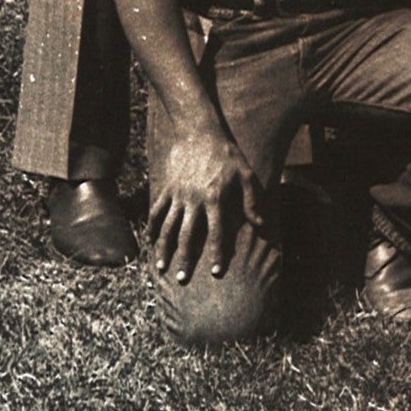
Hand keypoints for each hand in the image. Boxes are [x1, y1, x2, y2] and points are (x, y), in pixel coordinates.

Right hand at [146, 120, 262, 285]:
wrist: (198, 131)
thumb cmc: (227, 154)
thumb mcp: (246, 174)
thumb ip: (252, 200)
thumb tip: (261, 224)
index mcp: (215, 198)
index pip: (216, 232)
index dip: (216, 253)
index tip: (215, 272)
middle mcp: (194, 199)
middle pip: (187, 235)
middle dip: (184, 259)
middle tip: (182, 279)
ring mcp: (177, 194)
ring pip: (167, 227)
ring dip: (164, 248)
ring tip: (161, 267)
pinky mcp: (165, 188)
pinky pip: (156, 211)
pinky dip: (151, 226)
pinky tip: (150, 240)